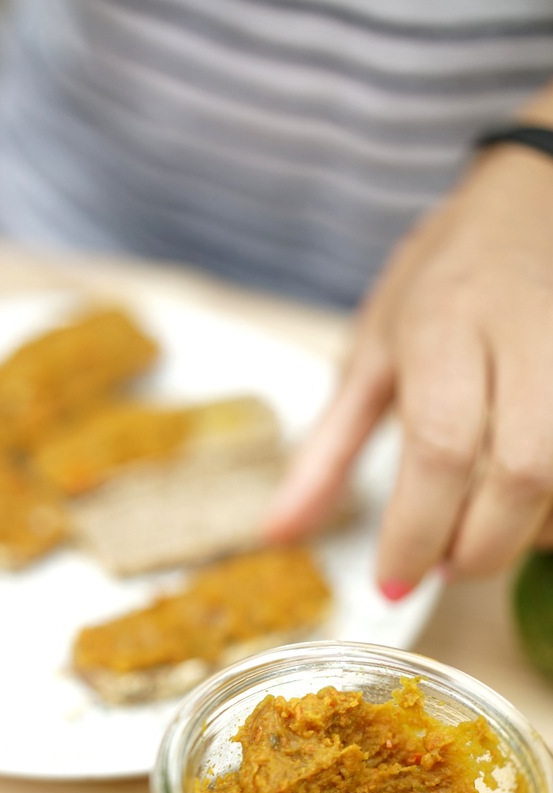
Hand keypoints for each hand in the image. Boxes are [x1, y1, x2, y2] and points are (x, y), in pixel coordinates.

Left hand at [263, 141, 552, 598]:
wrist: (536, 199)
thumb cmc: (444, 280)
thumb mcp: (370, 355)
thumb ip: (326, 452)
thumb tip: (277, 535)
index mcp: (445, 327)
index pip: (440, 449)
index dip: (417, 532)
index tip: (392, 582)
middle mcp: (526, 335)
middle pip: (522, 475)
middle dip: (478, 547)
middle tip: (441, 564)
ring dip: (526, 535)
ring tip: (481, 533)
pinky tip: (530, 509)